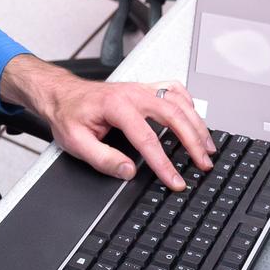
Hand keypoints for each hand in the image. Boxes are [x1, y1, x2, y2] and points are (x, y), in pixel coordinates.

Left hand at [0, 55, 214, 190]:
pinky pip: (174, 89)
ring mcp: (141, 89)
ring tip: (208, 146)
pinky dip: (189, 103)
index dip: (164, 163)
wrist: (62, 93)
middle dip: (192, 142)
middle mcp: (133, 93)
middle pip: (173, 115)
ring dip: (197, 124)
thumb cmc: (68, 114)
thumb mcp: (76, 142)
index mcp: (116, 106)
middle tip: (204, 164)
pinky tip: (194, 118)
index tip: (175, 181)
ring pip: (179, 101)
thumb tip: (128, 171)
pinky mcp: (144, 89)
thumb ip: (103, 159)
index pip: (147, 138)